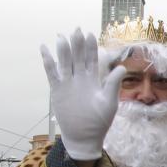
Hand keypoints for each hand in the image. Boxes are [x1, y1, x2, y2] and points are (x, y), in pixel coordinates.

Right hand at [40, 28, 125, 160]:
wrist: (84, 137)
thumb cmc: (99, 121)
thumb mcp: (109, 102)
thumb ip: (112, 84)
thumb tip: (122, 67)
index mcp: (93, 80)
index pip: (92, 59)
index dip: (91, 47)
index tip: (90, 34)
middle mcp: (80, 79)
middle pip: (78, 57)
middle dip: (77, 44)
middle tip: (77, 30)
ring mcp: (68, 83)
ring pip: (64, 62)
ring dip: (63, 49)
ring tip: (61, 36)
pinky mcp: (57, 90)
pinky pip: (51, 73)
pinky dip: (48, 61)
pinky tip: (45, 48)